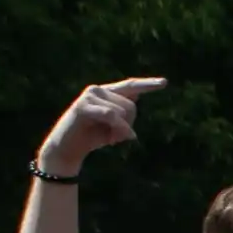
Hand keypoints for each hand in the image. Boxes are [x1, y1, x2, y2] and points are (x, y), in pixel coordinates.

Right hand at [35, 78, 165, 176]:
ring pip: (123, 111)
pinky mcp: (83, 106)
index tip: (165, 83)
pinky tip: (112, 140)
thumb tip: (135, 99)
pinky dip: (117, 129)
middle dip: (129, 125)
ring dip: (120, 130)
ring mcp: (90, 96)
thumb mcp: (114, 127)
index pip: (131, 86)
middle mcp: (98, 90)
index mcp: (107, 93)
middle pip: (131, 105)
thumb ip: (124, 114)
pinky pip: (111, 115)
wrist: (68, 149)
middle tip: (115, 137)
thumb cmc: (92, 138)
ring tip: (107, 137)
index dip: (148, 84)